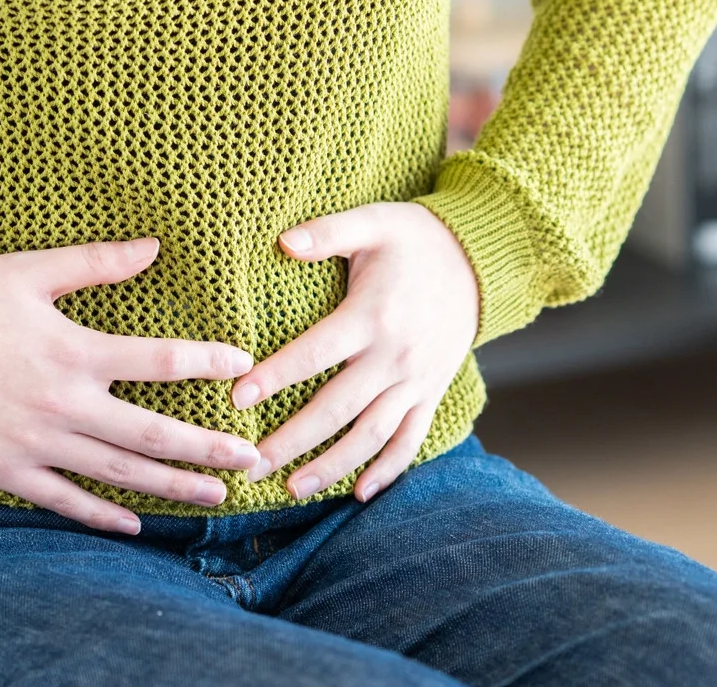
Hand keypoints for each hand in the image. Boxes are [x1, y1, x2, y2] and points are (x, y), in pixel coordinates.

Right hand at [0, 237, 263, 535]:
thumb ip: (96, 262)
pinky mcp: (8, 470)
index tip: (244, 367)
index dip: (206, 362)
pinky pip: (65, 501)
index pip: (159, 360)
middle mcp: (66, 405)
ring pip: (120, 474)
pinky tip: (136, 526)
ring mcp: (38, 444)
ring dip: (173, 488)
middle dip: (208, 450)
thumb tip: (154, 247)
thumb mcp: (30, 271)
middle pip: (153, 434)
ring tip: (216, 498)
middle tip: (254, 461)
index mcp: (76, 352)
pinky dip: (103, 516)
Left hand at [231, 201, 481, 502]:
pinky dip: (388, 470)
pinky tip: (359, 493)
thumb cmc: (414, 239)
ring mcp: (416, 380)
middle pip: (337, 408)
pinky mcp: (431, 393)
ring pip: (371, 434)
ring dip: (332, 465)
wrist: (479, 262)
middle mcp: (396, 356)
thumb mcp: (373, 222)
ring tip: (292, 488)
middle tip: (250, 463)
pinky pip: (411, 440)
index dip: (275, 377)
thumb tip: (283, 242)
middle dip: (292, 440)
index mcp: (373, 315)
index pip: (315, 353)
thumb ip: (328, 232)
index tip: (237, 399)